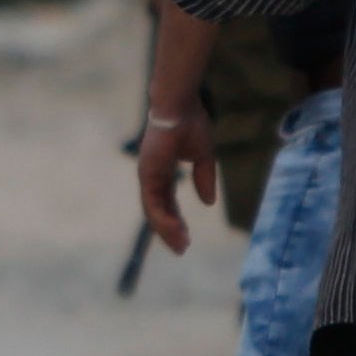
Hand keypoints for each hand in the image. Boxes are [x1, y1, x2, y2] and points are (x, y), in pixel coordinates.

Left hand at [134, 99, 216, 257]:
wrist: (181, 107)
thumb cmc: (191, 124)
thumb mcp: (203, 157)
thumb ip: (204, 178)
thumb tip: (208, 203)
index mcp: (163, 172)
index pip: (166, 203)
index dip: (175, 220)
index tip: (186, 237)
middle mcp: (152, 176)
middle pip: (158, 212)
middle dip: (170, 232)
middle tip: (182, 248)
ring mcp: (147, 176)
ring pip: (153, 212)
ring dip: (166, 230)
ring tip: (181, 246)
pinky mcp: (147, 175)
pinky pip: (153, 203)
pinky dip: (163, 219)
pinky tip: (175, 230)